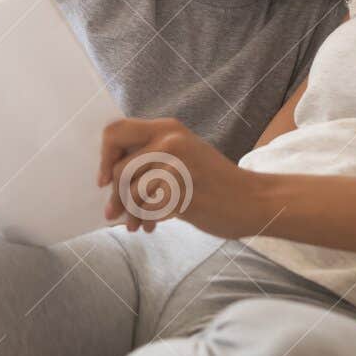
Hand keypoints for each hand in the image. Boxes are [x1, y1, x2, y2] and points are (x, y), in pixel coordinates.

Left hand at [96, 117, 260, 236]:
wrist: (252, 199)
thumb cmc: (215, 181)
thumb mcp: (184, 154)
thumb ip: (151, 157)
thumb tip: (110, 181)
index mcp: (168, 129)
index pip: (115, 132)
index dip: (104, 157)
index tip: (105, 180)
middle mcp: (170, 142)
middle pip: (119, 170)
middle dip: (115, 197)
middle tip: (115, 214)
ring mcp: (177, 166)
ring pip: (131, 193)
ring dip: (130, 213)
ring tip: (138, 224)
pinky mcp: (182, 191)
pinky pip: (146, 209)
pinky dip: (145, 220)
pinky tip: (152, 226)